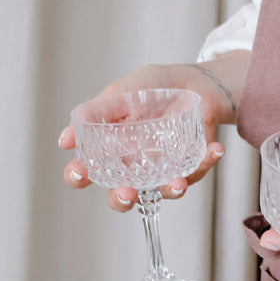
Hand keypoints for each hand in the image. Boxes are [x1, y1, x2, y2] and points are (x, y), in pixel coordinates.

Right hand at [59, 58, 242, 211]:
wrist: (192, 81)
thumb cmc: (150, 88)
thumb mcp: (119, 94)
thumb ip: (94, 114)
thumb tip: (64, 139)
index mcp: (110, 149)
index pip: (88, 170)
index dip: (79, 175)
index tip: (80, 173)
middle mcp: (133, 166)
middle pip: (121, 194)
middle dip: (121, 199)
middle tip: (127, 192)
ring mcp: (161, 170)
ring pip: (160, 193)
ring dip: (169, 190)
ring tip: (178, 183)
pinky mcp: (189, 168)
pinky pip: (195, 173)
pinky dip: (206, 163)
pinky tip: (215, 149)